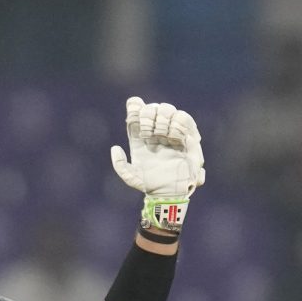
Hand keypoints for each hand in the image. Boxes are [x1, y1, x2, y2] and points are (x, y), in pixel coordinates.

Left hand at [109, 96, 205, 235]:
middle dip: (150, 114)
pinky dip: (179, 123)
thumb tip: (115, 148)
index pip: (136, 114)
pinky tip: (174, 136)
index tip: (132, 114)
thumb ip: (120, 165)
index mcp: (140, 138)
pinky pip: (185, 120)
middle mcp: (155, 132)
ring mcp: (171, 132)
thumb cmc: (150, 185)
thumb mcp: (131, 178)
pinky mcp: (187, 136)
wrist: (171, 192)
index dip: (134, 108)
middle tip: (149, 131)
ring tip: (163, 133)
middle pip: (153, 108)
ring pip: (169, 110)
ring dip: (165, 118)